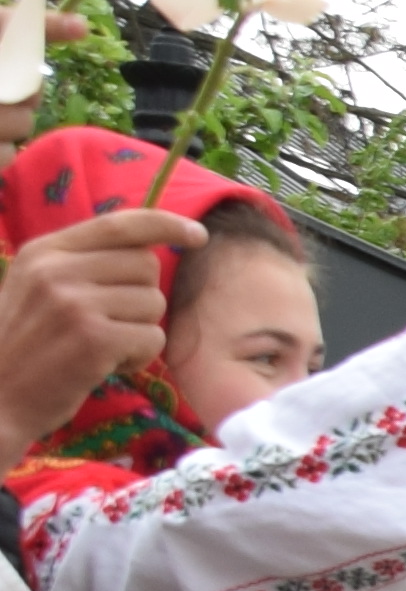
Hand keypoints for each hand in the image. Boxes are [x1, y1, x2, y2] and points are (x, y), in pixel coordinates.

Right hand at [0, 204, 190, 455]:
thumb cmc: (25, 345)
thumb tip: (148, 247)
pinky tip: (106, 366)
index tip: (196, 233)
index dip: (165, 225)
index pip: (119, 224)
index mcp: (44, 251)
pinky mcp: (95, 339)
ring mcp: (75, 303)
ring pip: (154, 303)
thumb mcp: (37, 288)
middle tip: (108, 324)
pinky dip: (139, 358)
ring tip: (100, 348)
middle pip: (146, 265)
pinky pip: (153, 338)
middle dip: (141, 297)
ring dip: (139, 331)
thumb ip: (82, 264)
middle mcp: (57, 270)